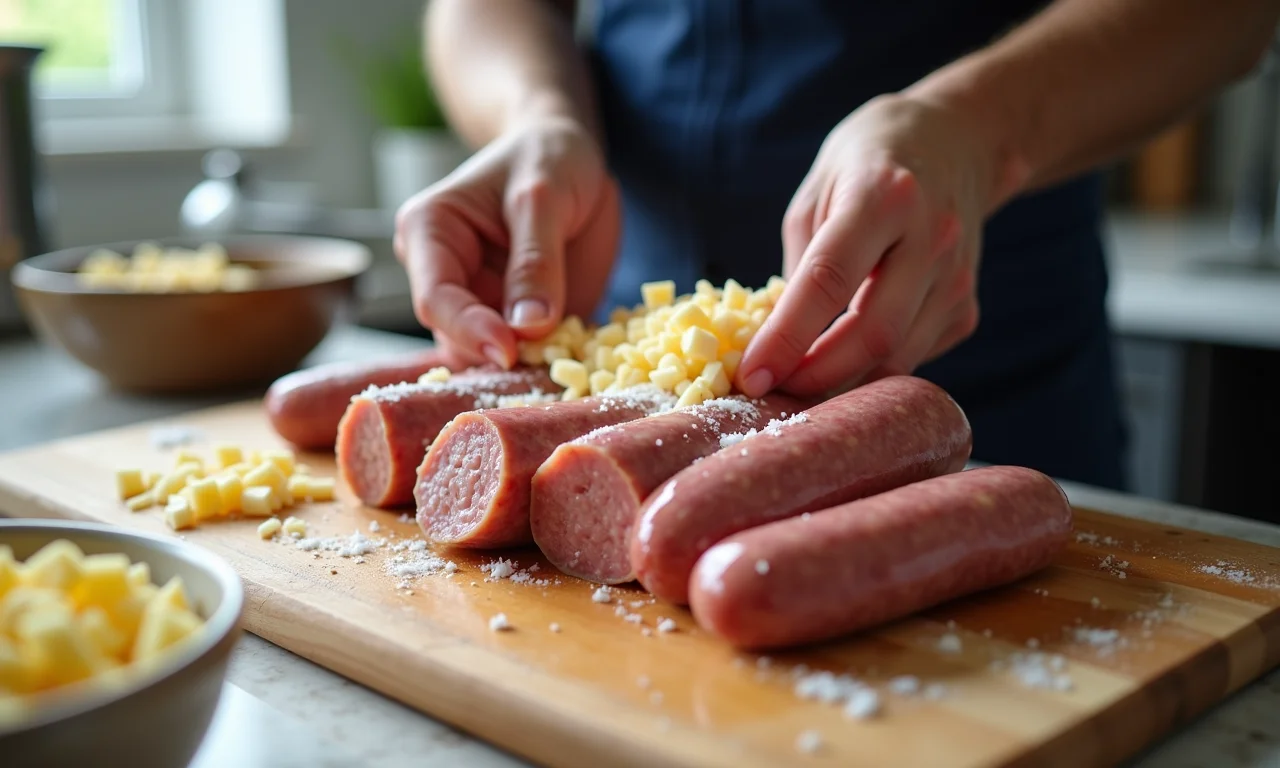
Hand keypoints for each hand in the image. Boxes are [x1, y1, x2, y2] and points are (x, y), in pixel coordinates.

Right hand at [393, 116, 620, 368]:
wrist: (570, 154)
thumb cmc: (547, 157)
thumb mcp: (544, 196)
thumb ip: (536, 259)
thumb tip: (529, 326)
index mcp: (429, 234)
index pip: (436, 299)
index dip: (470, 330)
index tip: (511, 348)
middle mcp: (447, 276)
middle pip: (456, 338)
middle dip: (498, 355)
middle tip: (545, 363)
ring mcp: (482, 303)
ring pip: (489, 356)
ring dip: (525, 365)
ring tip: (564, 362)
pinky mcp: (517, 320)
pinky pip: (527, 355)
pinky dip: (549, 362)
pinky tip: (577, 359)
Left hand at [738, 94, 1004, 398]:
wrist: (958, 140)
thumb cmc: (869, 161)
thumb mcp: (818, 189)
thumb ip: (800, 263)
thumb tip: (779, 341)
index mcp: (882, 195)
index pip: (828, 281)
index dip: (786, 337)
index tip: (750, 375)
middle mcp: (930, 236)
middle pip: (873, 333)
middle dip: (815, 376)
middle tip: (772, 391)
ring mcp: (957, 276)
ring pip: (898, 357)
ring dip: (842, 384)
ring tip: (797, 384)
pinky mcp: (967, 306)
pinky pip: (913, 356)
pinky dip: (872, 370)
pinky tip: (843, 358)